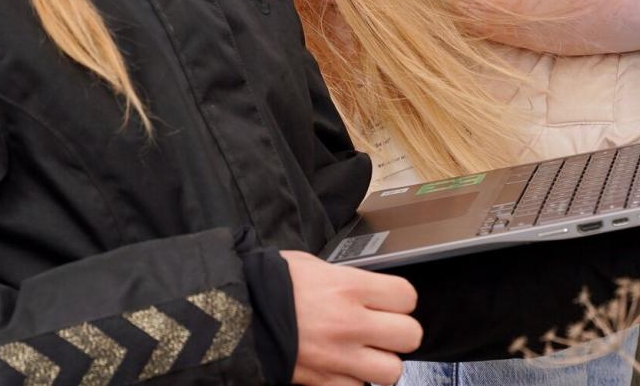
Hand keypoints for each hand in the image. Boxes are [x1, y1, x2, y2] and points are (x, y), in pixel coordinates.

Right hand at [281, 251, 421, 385]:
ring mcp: (338, 357)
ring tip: (364, 354)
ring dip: (380, 364)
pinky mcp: (323, 383)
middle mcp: (350, 323)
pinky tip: (341, 369)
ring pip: (391, 372)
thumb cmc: (267, 285)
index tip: (388, 302)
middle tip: (381, 330)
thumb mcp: (312, 266)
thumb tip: (367, 290)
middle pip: (409, 336)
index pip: (407, 297)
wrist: (230, 315)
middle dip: (398, 334)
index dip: (399, 300)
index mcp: (349, 287)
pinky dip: (353, 382)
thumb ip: (347, 279)